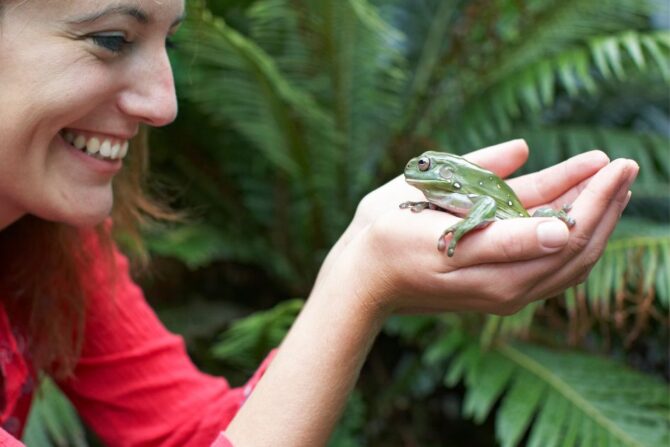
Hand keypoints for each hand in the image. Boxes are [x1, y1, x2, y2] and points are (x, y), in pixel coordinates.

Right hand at [313, 139, 636, 317]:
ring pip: (571, 259)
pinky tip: (582, 208)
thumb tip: (545, 193)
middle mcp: (507, 285)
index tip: (612, 163)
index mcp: (492, 266)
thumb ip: (489, 207)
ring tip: (613, 182)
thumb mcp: (429, 215)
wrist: (363, 280)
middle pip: (577, 246)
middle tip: (625, 165)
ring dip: (597, 219)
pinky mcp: (502, 291)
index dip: (592, 196)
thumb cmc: (387, 240)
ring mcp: (506, 291)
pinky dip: (576, 236)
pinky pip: (554, 267)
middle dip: (604, 203)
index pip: (564, 232)